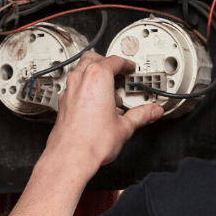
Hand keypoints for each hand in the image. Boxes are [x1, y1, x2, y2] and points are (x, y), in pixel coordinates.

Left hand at [47, 52, 162, 169]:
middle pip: (93, 59)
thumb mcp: (125, 127)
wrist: (70, 157)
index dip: (126, 63)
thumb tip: (153, 111)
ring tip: (109, 92)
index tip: (130, 68)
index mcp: (97, 77)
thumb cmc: (91, 141)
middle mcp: (80, 80)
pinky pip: (74, 87)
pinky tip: (95, 105)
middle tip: (119, 74)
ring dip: (95, 76)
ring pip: (80, 71)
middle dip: (107, 63)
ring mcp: (68, 91)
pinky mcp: (63, 103)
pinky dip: (85, 89)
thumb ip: (141, 115)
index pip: (114, 61)